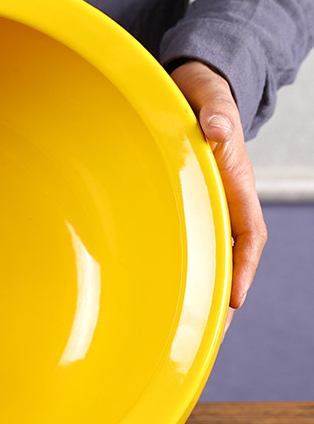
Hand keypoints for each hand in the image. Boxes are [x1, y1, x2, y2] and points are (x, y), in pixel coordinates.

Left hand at [171, 61, 266, 330]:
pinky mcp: (192, 203)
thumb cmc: (200, 94)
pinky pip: (195, 241)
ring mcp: (211, 202)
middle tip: (211, 334)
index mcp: (236, 179)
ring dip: (209, 289)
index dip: (243, 267)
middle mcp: (228, 196)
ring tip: (194, 330)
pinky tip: (174, 292)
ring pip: (214, 253)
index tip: (236, 300)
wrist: (193, 88)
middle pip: (233, 254)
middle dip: (227, 294)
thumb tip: (219, 130)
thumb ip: (215, 110)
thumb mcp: (209, 95)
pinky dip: (191, 269)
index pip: (248, 231)